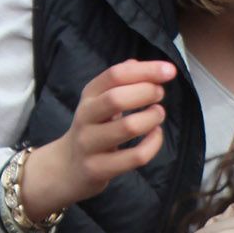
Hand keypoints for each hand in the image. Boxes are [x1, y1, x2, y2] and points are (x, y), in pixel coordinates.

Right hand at [17, 62, 177, 222]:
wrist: (65, 169)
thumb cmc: (91, 130)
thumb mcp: (98, 103)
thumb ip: (118, 83)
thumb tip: (138, 63)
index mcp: (88, 96)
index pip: (115, 75)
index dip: (145, 70)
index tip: (168, 71)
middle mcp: (85, 117)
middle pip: (116, 98)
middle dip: (146, 93)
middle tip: (160, 94)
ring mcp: (90, 144)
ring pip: (127, 128)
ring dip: (151, 118)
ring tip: (158, 114)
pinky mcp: (98, 169)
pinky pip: (134, 157)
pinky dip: (153, 144)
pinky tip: (156, 136)